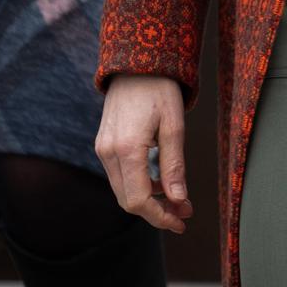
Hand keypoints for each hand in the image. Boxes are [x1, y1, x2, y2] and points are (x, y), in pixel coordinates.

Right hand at [95, 73, 192, 234]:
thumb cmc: (159, 91)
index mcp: (127, 149)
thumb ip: (174, 166)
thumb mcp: (174, 127)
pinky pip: (119, 177)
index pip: (138, 200)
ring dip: (149, 201)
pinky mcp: (103, 146)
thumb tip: (179, 200)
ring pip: (123, 191)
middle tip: (184, 212)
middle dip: (156, 212)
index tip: (181, 221)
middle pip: (128, 201)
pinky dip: (139, 186)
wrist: (135, 65)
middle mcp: (108, 152)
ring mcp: (102, 149)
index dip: (160, 217)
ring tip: (177, 199)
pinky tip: (160, 182)